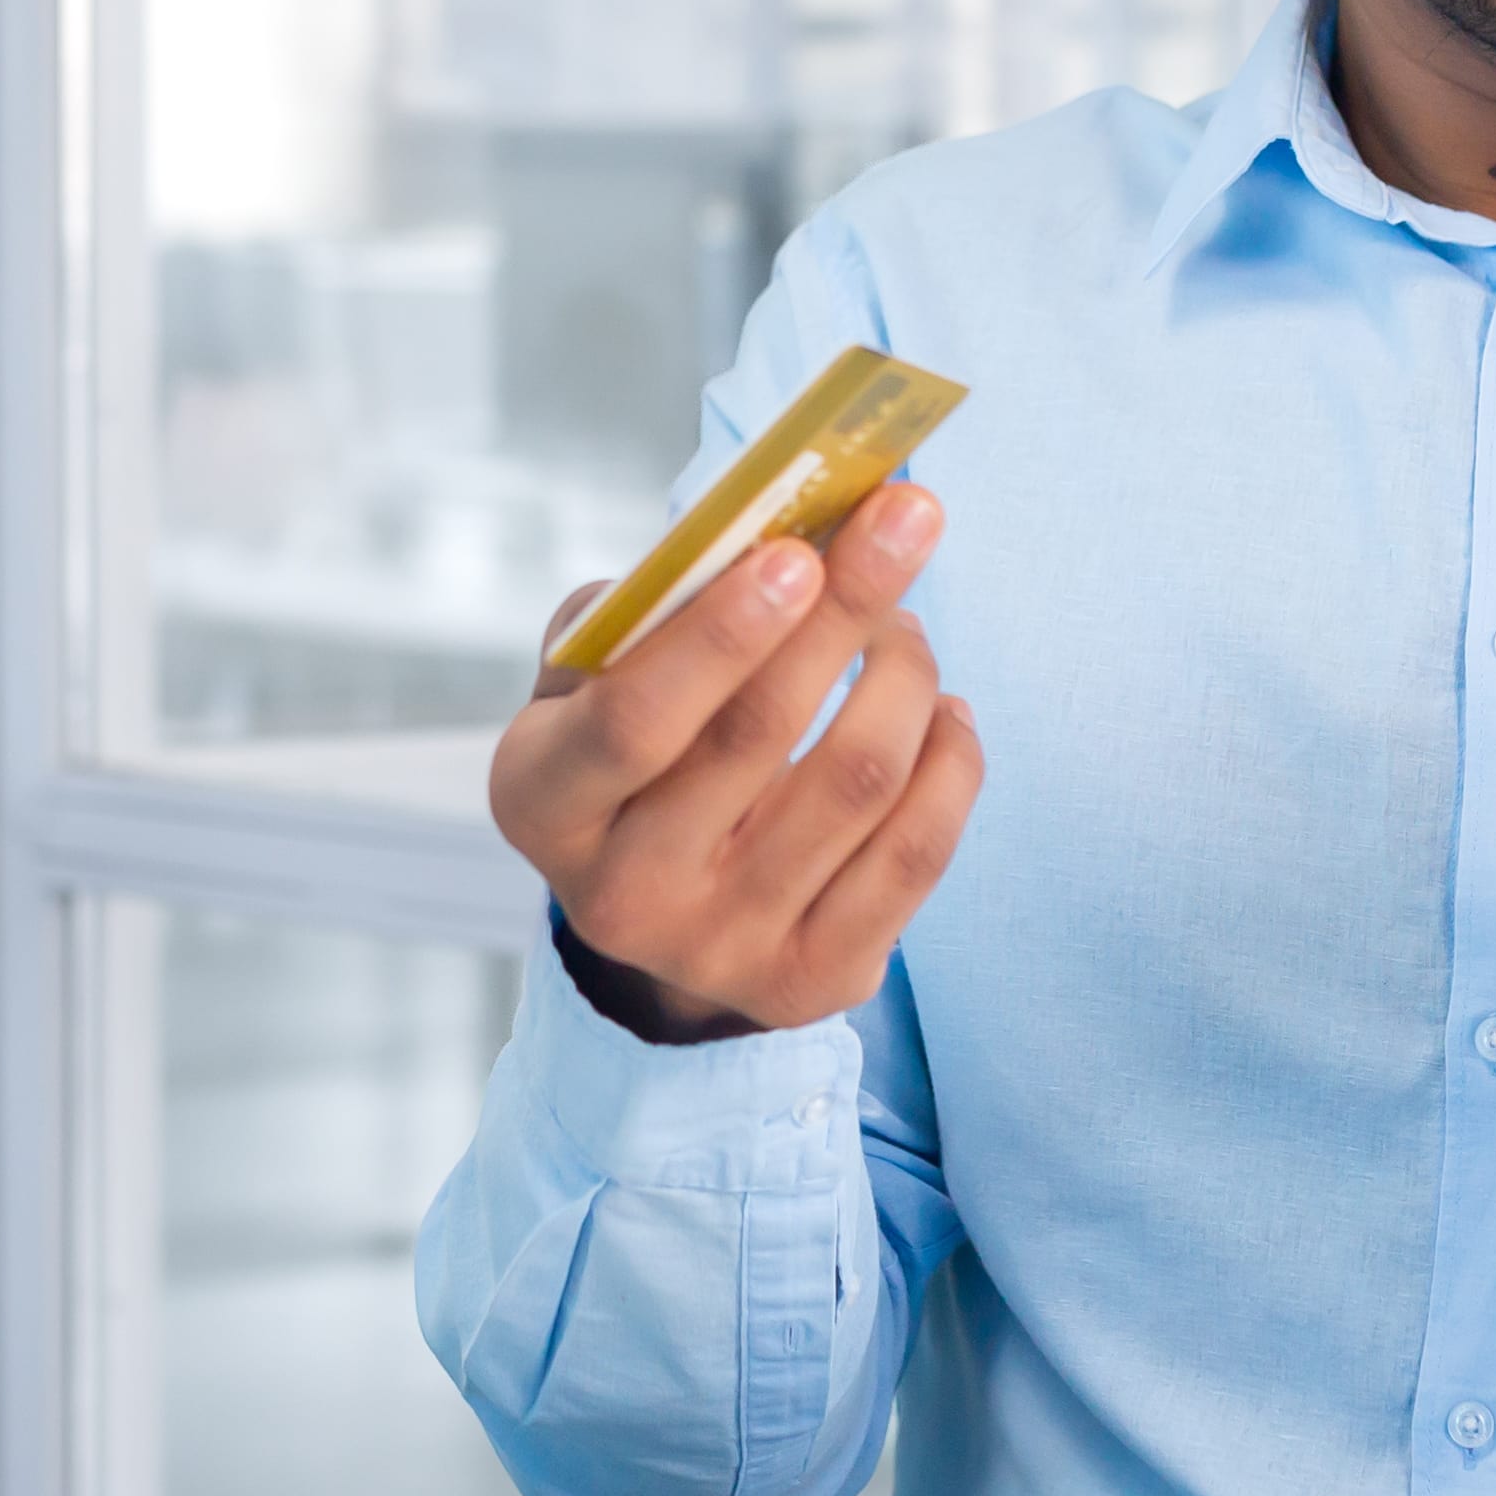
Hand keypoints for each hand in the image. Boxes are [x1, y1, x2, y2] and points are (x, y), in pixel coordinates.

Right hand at [489, 482, 983, 1045]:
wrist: (659, 910)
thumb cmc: (633, 751)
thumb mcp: (593, 680)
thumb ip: (649, 608)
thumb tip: (765, 533)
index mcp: (544, 804)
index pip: (633, 721)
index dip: (721, 634)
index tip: (798, 551)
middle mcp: (623, 895)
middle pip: (760, 734)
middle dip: (845, 607)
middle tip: (905, 516)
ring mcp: (722, 949)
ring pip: (857, 781)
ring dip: (904, 673)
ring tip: (905, 626)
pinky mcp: (814, 980)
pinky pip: (918, 850)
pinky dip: (950, 757)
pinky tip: (940, 710)